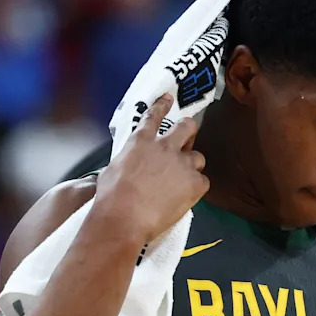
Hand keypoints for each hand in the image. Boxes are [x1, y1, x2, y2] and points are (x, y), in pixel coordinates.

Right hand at [92, 94, 208, 243]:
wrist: (124, 217)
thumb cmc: (112, 197)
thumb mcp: (113, 169)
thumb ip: (128, 161)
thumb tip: (130, 166)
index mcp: (141, 141)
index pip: (154, 116)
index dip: (163, 105)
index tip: (169, 98)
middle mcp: (165, 147)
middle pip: (187, 127)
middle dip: (189, 129)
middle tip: (189, 134)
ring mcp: (182, 164)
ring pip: (198, 157)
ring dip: (192, 165)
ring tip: (183, 179)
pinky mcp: (195, 183)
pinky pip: (203, 181)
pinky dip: (196, 188)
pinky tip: (186, 197)